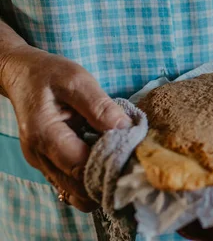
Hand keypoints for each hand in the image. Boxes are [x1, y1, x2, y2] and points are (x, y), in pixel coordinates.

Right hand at [0, 45, 131, 210]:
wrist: (23, 75)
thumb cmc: (49, 74)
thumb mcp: (77, 80)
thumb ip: (100, 106)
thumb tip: (126, 129)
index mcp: (44, 134)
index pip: (80, 165)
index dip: (110, 166)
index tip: (135, 157)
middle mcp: (39, 156)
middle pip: (78, 186)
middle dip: (108, 180)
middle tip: (135, 166)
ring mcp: (42, 163)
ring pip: (75, 192)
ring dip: (100, 185)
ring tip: (123, 166)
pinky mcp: (50, 164)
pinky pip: (72, 184)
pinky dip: (91, 181)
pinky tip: (109, 165)